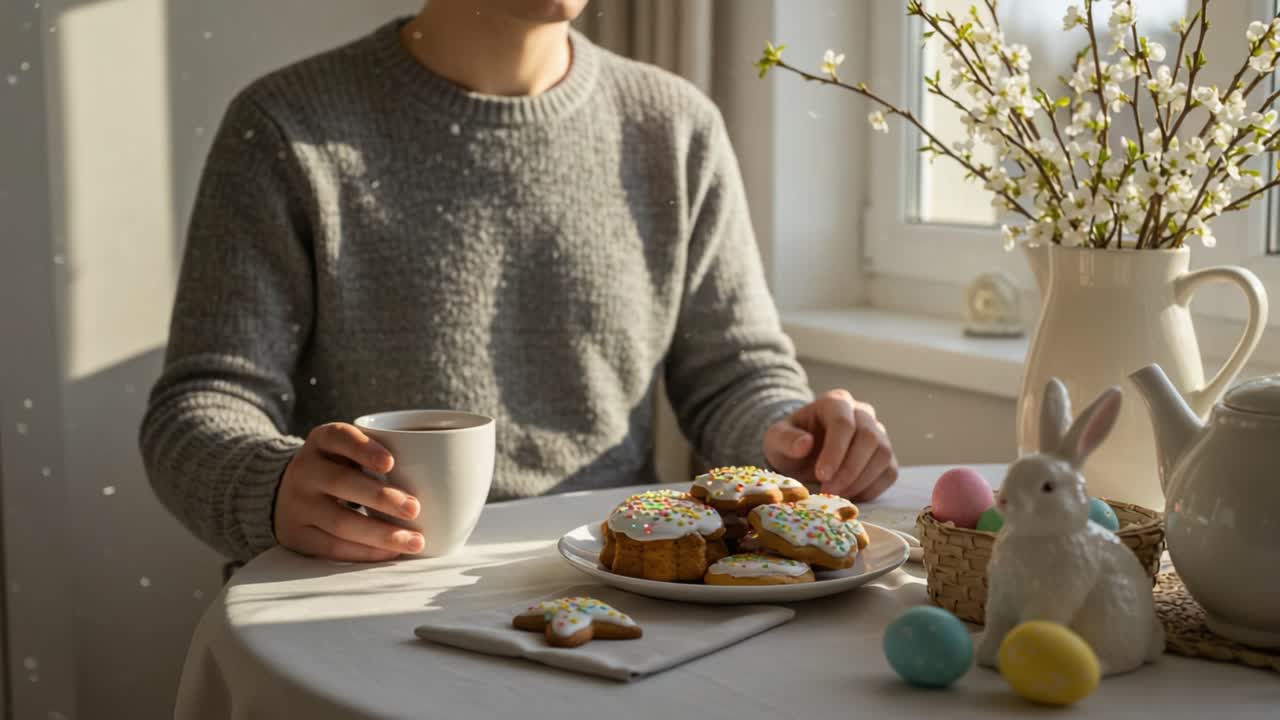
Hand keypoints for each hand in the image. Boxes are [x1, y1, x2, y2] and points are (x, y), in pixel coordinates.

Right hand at [275, 423, 423, 560]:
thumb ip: (383, 451)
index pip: (339, 437)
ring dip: (380, 533)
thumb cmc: (339, 467)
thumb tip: (452, 464)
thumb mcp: (348, 450)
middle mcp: (305, 470)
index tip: (391, 463)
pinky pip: (332, 547)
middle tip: (415, 508)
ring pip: (340, 521)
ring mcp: (297, 504)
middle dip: (380, 497)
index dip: (364, 448)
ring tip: (414, 541)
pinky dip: (365, 552)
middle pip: (340, 482)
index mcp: (321, 441)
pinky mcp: (297, 535)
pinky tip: (390, 553)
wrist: (284, 493)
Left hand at [762, 389, 897, 500]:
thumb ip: (785, 439)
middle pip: (869, 437)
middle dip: (849, 469)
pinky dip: (871, 488)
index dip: (835, 451)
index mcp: (834, 402)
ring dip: (861, 480)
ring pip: (883, 454)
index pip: (843, 422)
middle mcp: (861, 412)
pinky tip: (849, 495)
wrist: (803, 453)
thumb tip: (805, 444)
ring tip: (837, 494)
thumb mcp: (776, 439)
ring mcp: (877, 432)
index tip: (822, 475)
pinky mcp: (884, 455)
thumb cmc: (790, 443)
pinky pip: (889, 472)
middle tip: (829, 490)